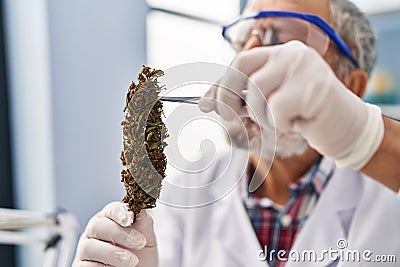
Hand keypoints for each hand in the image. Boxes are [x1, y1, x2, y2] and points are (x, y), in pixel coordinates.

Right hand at [72, 202, 157, 266]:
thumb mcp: (147, 237)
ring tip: (132, 261)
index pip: (111, 210)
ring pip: (90, 246)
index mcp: (111, 219)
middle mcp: (95, 231)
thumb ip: (143, 222)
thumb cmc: (141, 254)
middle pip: (98, 225)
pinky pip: (86, 265)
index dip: (119, 213)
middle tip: (139, 243)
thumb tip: (140, 208)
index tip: (130, 219)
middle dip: (120, 234)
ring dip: (112, 253)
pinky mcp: (81, 266)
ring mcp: (86, 249)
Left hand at [199, 41, 383, 168]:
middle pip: (241, 68)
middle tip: (228, 118)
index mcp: (280, 54)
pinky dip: (279, 124)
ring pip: (256, 92)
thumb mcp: (270, 105)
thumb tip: (206, 104)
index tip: (205, 106)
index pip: (240, 62)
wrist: (347, 128)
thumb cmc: (305, 117)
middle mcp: (290, 54)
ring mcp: (303, 67)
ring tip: (279, 121)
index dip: (220, 85)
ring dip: (260, 116)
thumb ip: (243, 100)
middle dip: (226, 97)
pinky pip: (276, 110)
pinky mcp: (314, 86)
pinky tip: (297, 123)